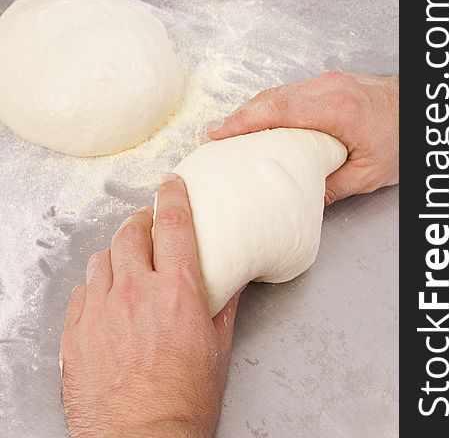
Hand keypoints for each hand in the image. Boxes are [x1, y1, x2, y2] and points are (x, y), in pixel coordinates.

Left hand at [61, 174, 239, 437]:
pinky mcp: (77, 333)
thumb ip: (224, 303)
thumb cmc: (184, 401)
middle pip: (130, 234)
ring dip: (117, 255)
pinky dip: (96, 286)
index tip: (171, 185)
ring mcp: (101, 312)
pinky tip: (107, 298)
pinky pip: (82, 291)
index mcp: (177, 292)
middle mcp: (136, 293)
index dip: (172, 197)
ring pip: (102, 259)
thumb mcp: (217, 347)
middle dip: (140, 223)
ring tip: (127, 265)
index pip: (173, 225)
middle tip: (147, 228)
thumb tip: (232, 276)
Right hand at [207, 71, 398, 204]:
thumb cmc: (403, 138)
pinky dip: (270, 106)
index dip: (243, 121)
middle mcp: (328, 88)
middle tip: (214, 137)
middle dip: (239, 117)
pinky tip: (261, 122)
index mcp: (336, 109)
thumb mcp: (369, 174)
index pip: (277, 110)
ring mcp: (328, 81)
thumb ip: (330, 186)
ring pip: (278, 93)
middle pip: (271, 98)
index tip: (217, 134)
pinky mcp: (329, 83)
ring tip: (230, 133)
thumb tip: (299, 200)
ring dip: (252, 111)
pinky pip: (290, 92)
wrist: (419, 110)